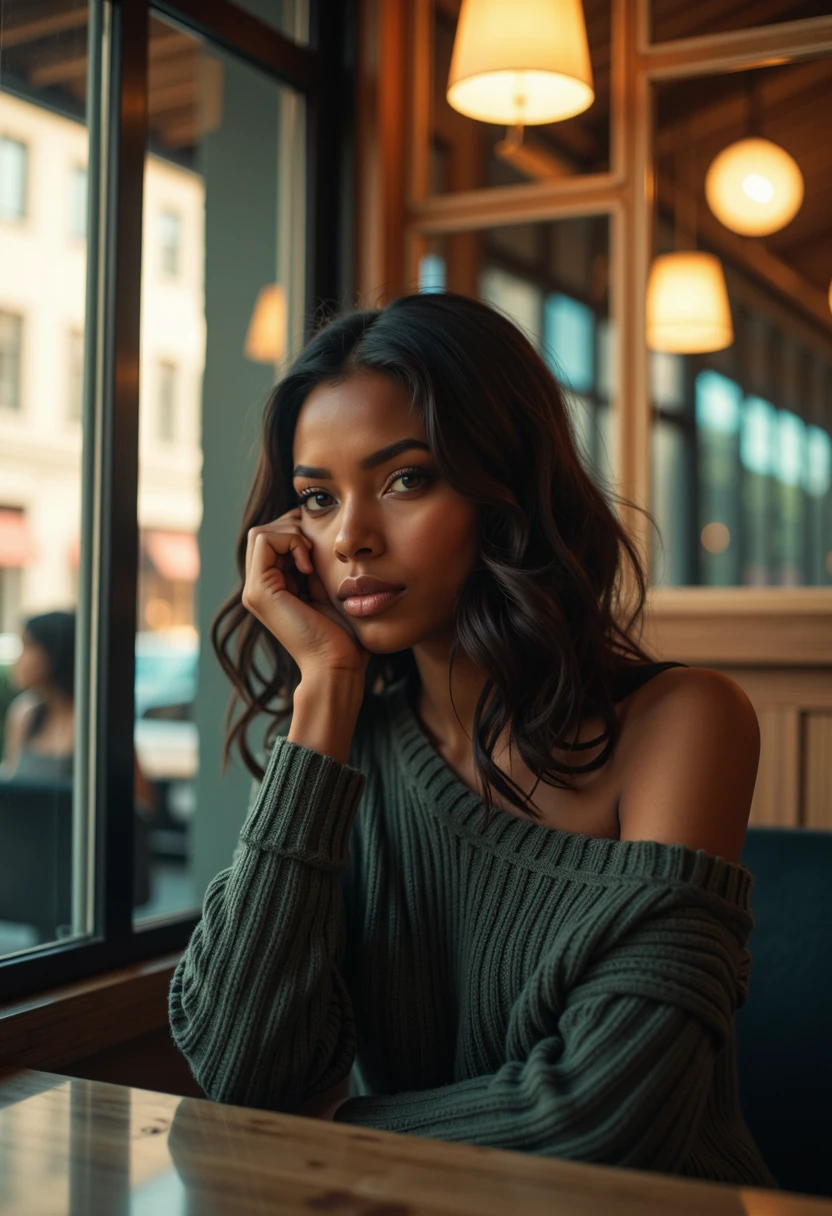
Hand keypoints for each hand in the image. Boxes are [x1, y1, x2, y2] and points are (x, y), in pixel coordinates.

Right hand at [242, 508, 371, 678]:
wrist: (339, 664)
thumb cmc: (345, 633)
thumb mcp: (329, 587)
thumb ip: (317, 563)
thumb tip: (317, 529)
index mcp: (273, 587)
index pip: (274, 537)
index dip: (299, 531)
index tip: (323, 550)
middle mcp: (258, 588)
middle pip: (265, 531)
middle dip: (295, 528)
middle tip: (318, 549)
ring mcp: (254, 590)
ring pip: (261, 532)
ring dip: (293, 535)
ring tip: (313, 560)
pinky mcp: (258, 591)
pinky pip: (265, 540)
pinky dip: (291, 542)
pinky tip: (310, 567)